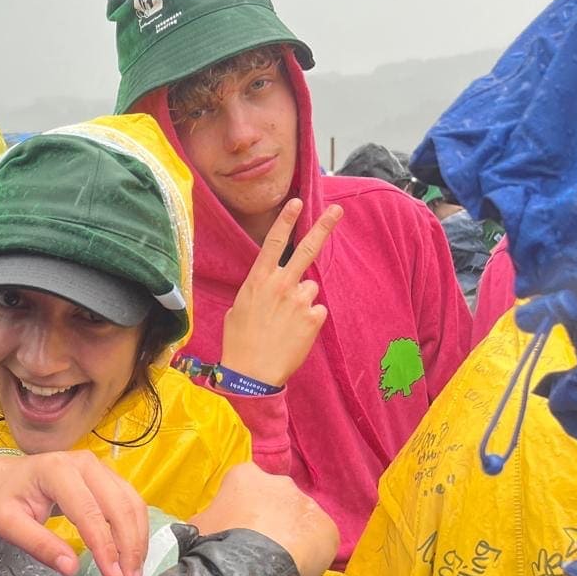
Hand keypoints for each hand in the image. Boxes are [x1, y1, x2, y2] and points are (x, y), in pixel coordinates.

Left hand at [0, 450, 148, 575]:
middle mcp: (84, 463)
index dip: (104, 546)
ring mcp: (99, 467)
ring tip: (134, 570)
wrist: (6, 475)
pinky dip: (136, 529)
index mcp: (57, 471)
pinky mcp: (107, 476)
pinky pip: (130, 501)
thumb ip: (39, 545)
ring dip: (137, 539)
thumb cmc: (6, 498)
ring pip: (131, 503)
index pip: (89, 512)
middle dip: (129, 546)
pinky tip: (132, 552)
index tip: (112, 575)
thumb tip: (70, 569)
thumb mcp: (9, 525)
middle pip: (119, 506)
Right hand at [189, 462, 338, 575]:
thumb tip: (210, 525)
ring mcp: (306, 503)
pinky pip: (317, 539)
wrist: (251, 572)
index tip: (234, 531)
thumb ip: (209, 518)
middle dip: (268, 519)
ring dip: (289, 535)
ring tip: (277, 563)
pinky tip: (295, 569)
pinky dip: (310, 552)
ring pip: (297, 519)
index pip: (242, 487)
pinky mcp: (327, 527)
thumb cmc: (216, 545)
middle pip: (274, 499)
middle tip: (257, 548)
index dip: (238, 510)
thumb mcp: (197, 526)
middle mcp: (280, 481)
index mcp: (245, 475)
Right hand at [221, 199, 342, 385]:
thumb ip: (258, 292)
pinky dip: (309, 321)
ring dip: (302, 301)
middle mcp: (281, 284)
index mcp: (258, 280)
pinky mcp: (314, 318)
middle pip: (307, 249)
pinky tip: (294, 334)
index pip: (274, 242)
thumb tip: (271, 289)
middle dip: (323, 226)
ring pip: (310, 290)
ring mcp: (300, 300)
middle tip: (337, 211)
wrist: (251, 373)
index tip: (296, 202)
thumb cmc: (239, 343)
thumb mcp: (238, 310)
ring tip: (286, 323)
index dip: (286, 220)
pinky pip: (317, 311)